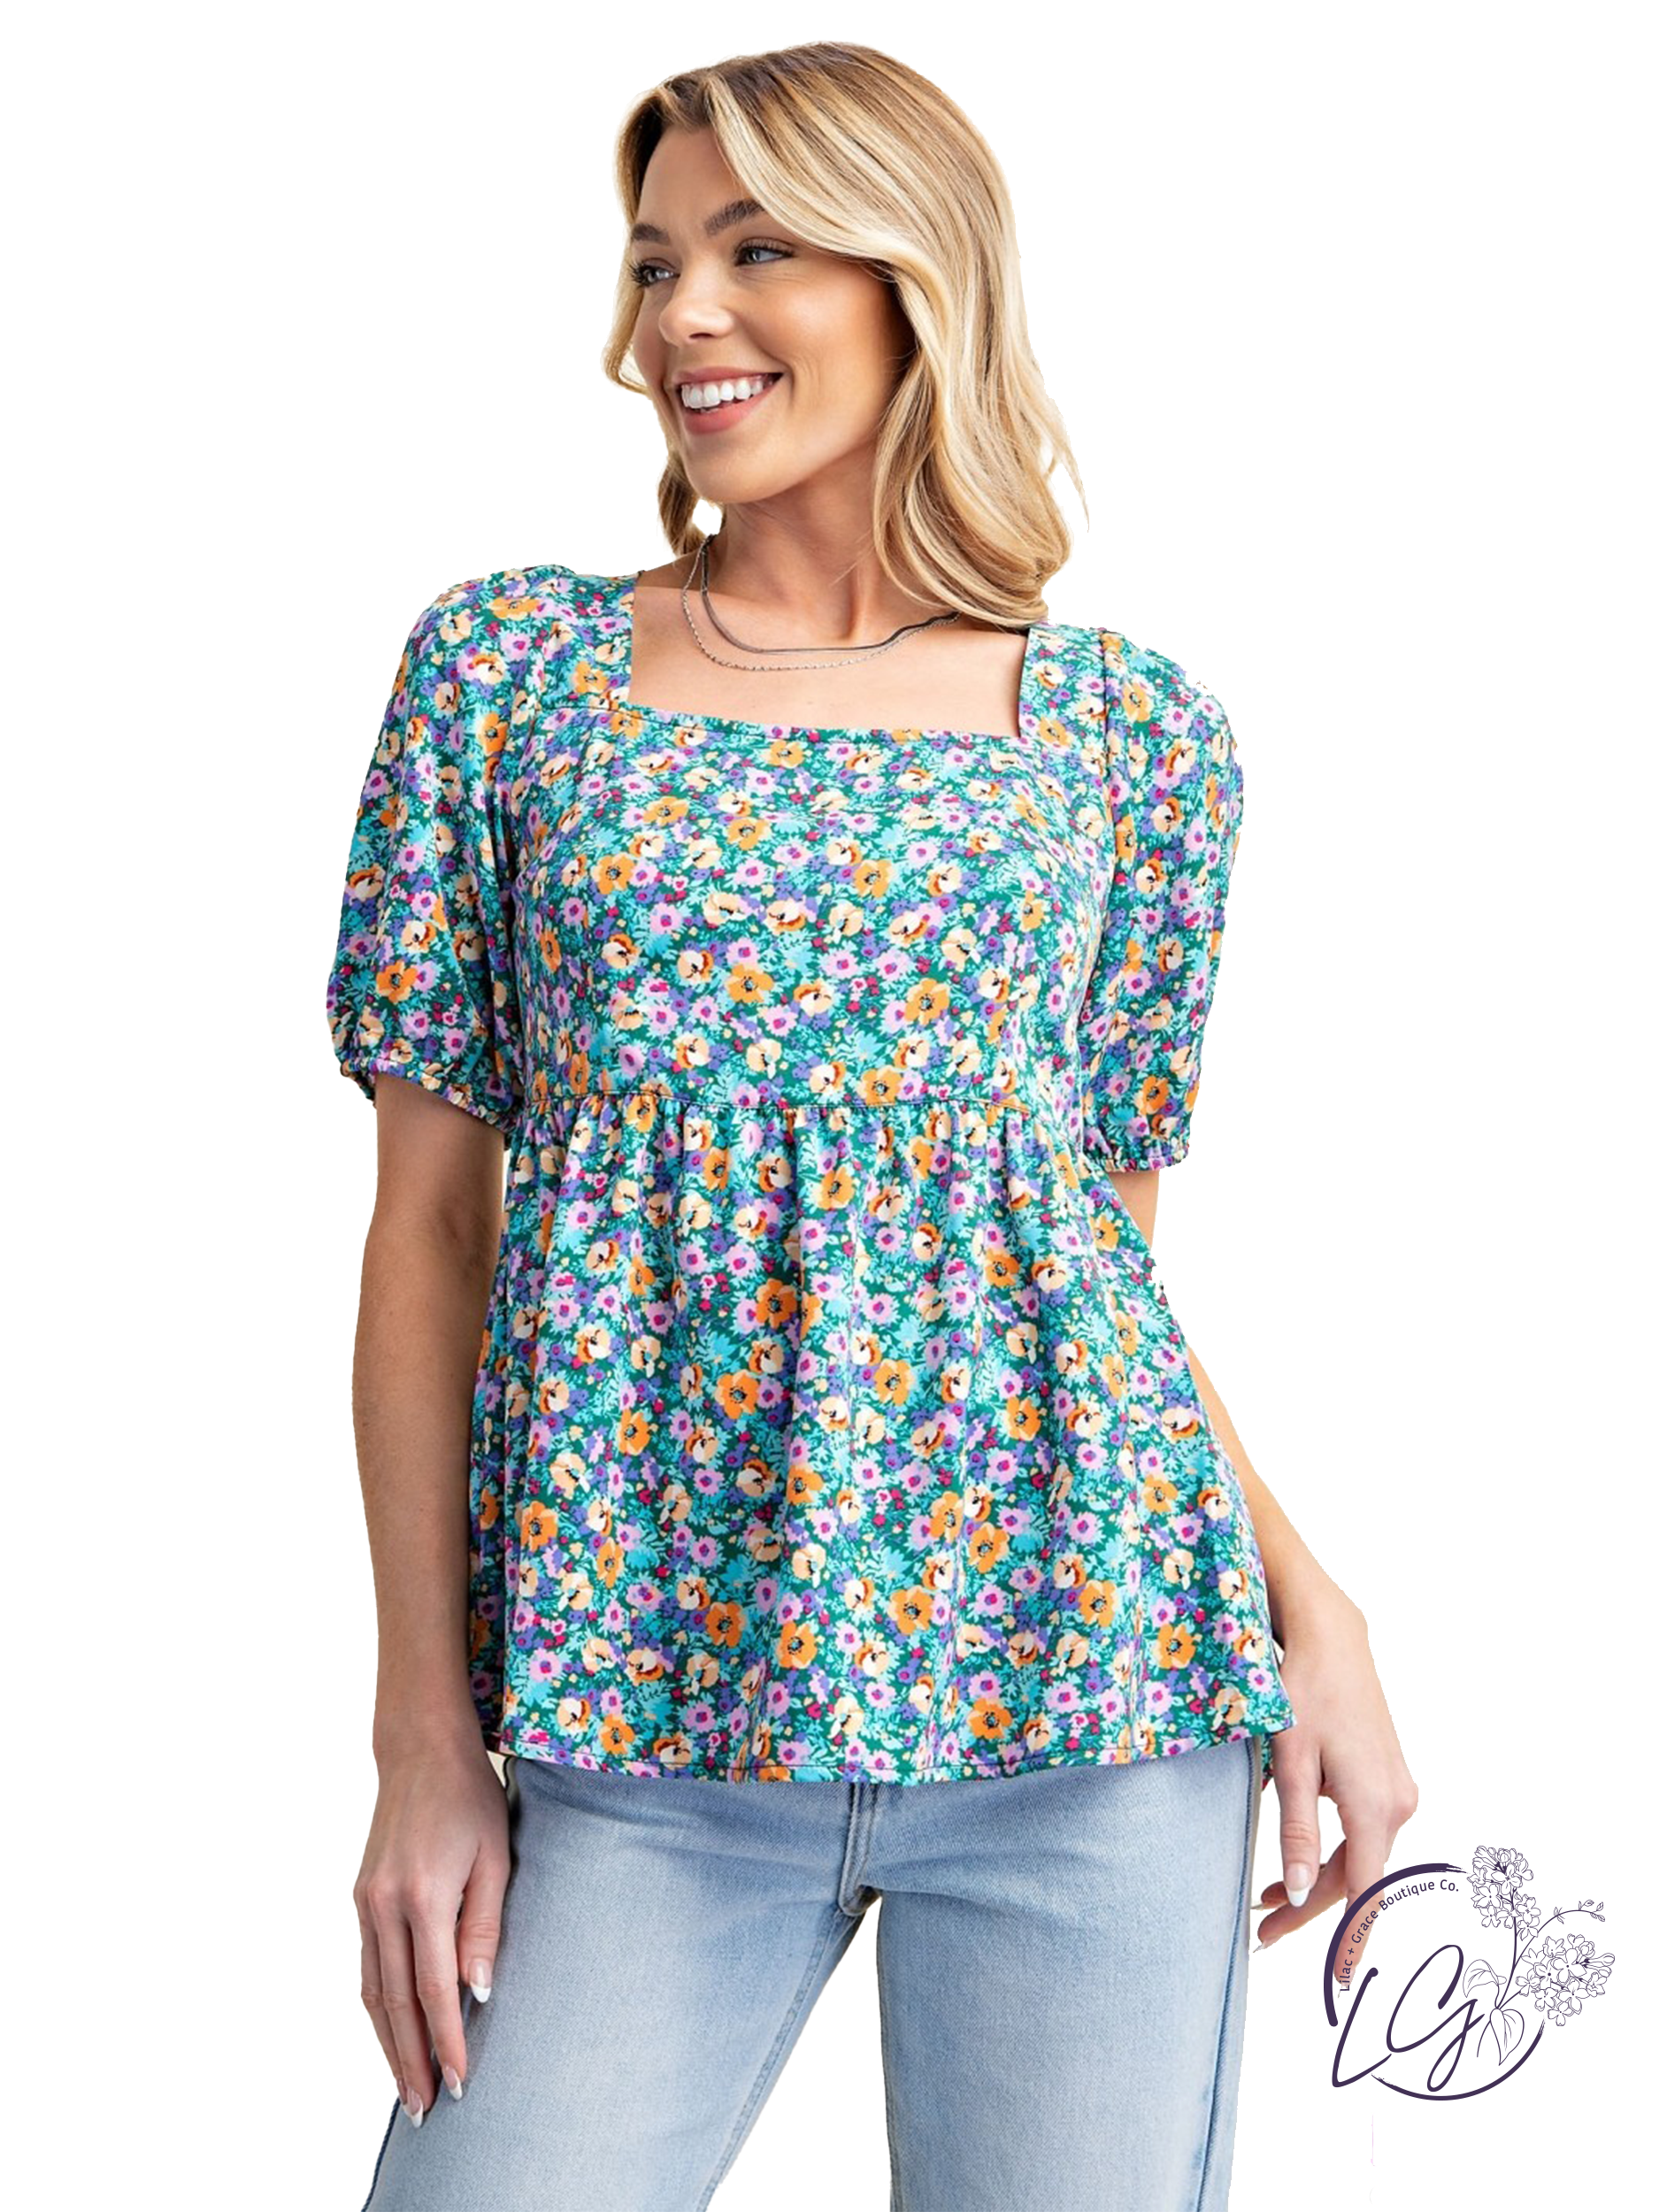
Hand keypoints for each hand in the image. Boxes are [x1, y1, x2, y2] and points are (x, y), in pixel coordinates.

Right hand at [353, 1737, 510, 2122]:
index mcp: (422, 1894)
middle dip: (411, 2060)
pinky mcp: (360, 1898)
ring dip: (389, 2044)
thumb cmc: (471, 1798)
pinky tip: (393, 2033)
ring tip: (408, 2088)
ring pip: (373, 1992)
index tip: (460, 2081)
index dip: (447, 2039)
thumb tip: (479, 1992)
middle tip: (427, 2109)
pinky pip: (367, 1967)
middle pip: (396, 2003)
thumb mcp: (495, 1856)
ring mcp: (365, 1903)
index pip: (435, 1988)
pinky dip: (379, 2009)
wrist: (420, 1751)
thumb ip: (485, 1927)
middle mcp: (384, 1905)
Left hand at [1255, 1583, 1418, 1987]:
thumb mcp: (1290, 1761)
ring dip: (1320, 1879)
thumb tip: (1300, 1892)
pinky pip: (1363, 1830)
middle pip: (1358, 1877)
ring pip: (1360, 1854)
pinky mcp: (1390, 1776)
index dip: (1338, 1935)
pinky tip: (1300, 1859)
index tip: (1318, 1971)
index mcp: (1376, 1806)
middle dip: (1312, 1907)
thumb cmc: (1304, 1691)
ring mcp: (1399, 1788)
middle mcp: (1399, 1803)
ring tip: (1268, 1897)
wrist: (1332, 1638)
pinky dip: (1334, 1852)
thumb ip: (1297, 1830)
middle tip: (1260, 1928)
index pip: (1362, 1891)